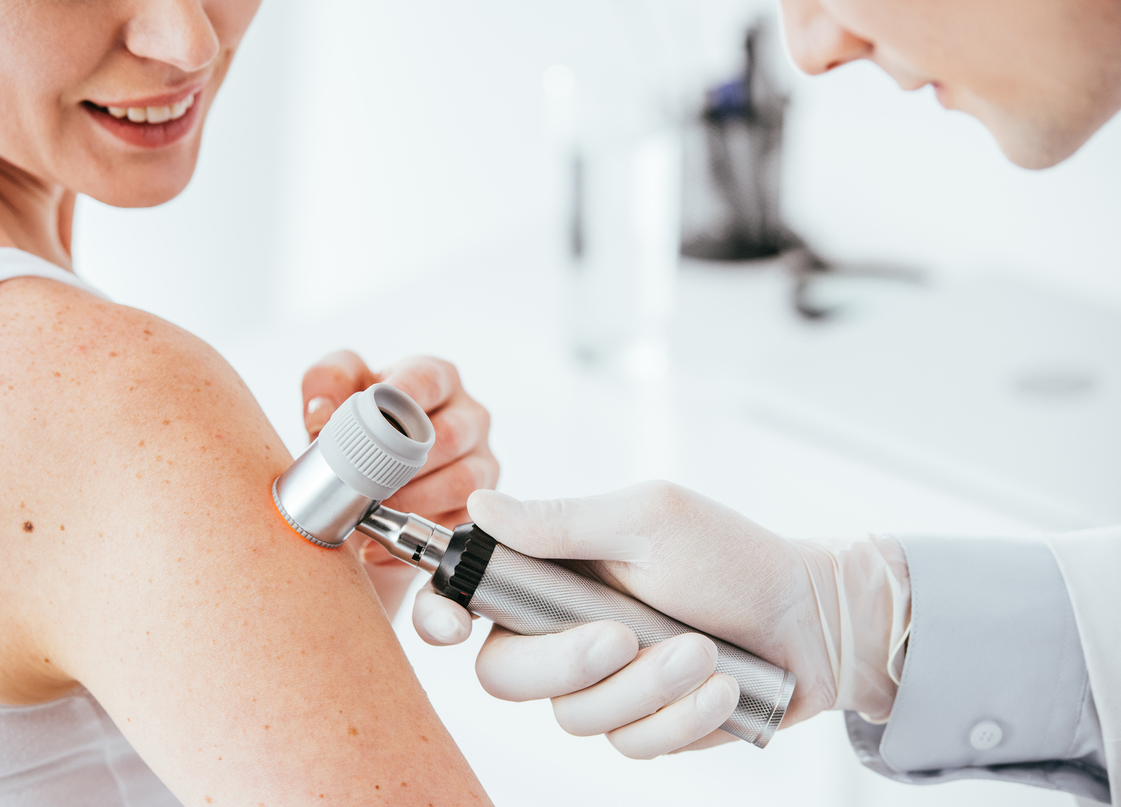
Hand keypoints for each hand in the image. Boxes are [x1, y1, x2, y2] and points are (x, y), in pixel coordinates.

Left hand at [301, 350, 498, 615]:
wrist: (366, 487)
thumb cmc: (359, 430)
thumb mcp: (337, 396)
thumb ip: (325, 383)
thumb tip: (321, 414)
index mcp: (436, 379)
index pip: (427, 379)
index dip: (402, 398)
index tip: (373, 419)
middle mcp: (467, 417)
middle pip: (450, 434)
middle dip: (404, 461)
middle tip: (365, 477)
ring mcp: (480, 461)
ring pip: (462, 480)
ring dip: (412, 499)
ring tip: (373, 510)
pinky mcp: (477, 506)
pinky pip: (458, 521)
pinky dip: (414, 535)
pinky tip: (376, 543)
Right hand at [412, 482, 910, 757]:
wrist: (810, 617)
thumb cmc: (730, 555)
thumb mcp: (649, 521)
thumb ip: (562, 523)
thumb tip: (481, 506)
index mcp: (552, 575)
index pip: (467, 599)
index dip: (441, 613)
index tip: (453, 624)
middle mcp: (562, 634)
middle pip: (504, 675)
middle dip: (566, 662)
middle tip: (625, 636)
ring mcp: (601, 686)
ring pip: (574, 716)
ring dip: (646, 688)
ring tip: (704, 652)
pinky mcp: (641, 727)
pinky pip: (632, 746)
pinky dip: (680, 718)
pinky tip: (721, 687)